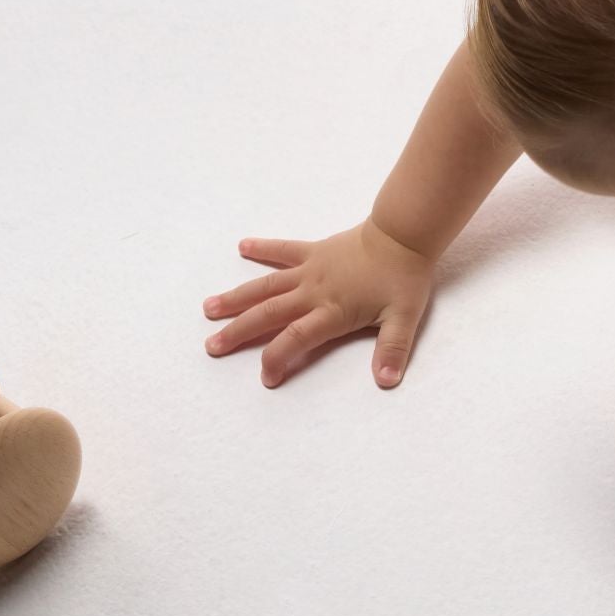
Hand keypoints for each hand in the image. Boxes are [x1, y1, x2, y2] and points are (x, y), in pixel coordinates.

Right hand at [202, 219, 435, 387]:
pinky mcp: (313, 251)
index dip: (278, 358)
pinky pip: (283, 250)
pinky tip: (242, 246)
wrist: (403, 235)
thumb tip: (386, 381)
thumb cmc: (404, 278)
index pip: (296, 338)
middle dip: (238, 331)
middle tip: (211, 346)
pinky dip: (263, 248)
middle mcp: (313, 291)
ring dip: (236, 297)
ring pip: (265, 285)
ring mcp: (310, 269)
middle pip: (268, 314)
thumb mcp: (405, 318)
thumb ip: (393, 350)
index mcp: (332, 311)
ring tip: (209, 308)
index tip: (266, 377)